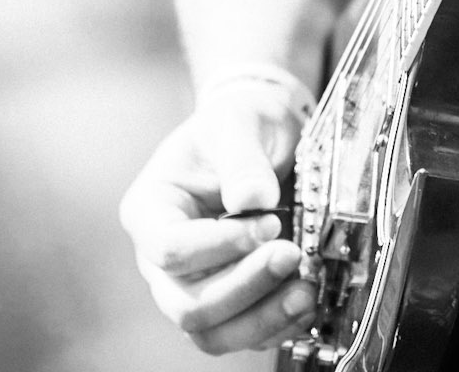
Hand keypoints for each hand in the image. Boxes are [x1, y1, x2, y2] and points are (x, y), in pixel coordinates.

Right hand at [119, 76, 315, 354]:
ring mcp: (193, 285)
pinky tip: (308, 299)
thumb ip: (242, 157)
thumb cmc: (239, 125)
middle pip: (187, 304)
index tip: (270, 222)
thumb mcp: (239, 123)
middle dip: (244, 289)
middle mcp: (162, 259)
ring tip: (307, 291)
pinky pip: (244, 335)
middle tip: (292, 255)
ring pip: (214, 333)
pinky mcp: (228, 303)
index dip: (219, 246)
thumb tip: (253, 199)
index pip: (169, 249)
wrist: (263, 135)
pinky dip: (278, 325)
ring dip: (263, 319)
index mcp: (150, 209)